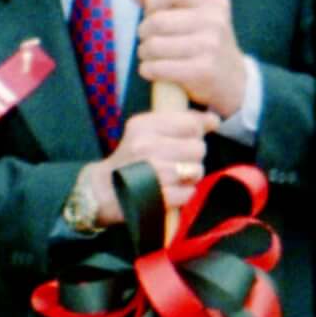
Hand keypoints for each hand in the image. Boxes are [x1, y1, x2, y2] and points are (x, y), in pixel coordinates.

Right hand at [70, 104, 214, 226]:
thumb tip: (214, 119)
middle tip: (172, 162)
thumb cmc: (130, 159)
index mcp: (143, 126)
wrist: (101, 191)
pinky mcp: (158, 196)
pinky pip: (189, 192)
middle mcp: (146, 147)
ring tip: (169, 177)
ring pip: (196, 170)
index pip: (192, 124)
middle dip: (191, 157)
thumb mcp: (145, 131)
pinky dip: (182, 194)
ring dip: (188, 176)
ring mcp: (152, 173)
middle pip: (198, 148)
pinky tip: (167, 191)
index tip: (181, 140)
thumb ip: (180, 121)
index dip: (194, 133)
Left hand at [133, 0, 246, 122]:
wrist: (231, 80)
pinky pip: (155, 68)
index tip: (154, 15)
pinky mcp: (202, 71)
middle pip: (155, 21)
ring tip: (156, 57)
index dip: (153, 3)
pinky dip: (148, 71)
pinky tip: (157, 71)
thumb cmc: (202, 43)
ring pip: (152, 46)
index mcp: (213, 1)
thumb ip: (163, 1)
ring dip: (145, 54)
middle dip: (144, 34)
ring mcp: (211, 46)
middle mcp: (215, 20)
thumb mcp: (192, 16)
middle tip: (153, 42)